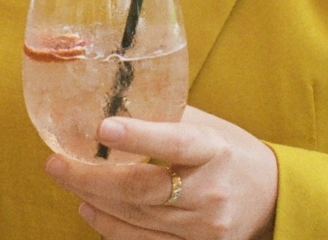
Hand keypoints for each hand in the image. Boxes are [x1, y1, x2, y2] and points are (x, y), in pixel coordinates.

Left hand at [44, 107, 277, 239]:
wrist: (272, 199)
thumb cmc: (231, 153)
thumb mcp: (207, 126)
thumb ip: (164, 117)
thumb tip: (108, 100)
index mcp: (215, 150)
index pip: (174, 143)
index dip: (138, 137)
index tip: (102, 128)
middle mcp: (210, 192)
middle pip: (142, 190)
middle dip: (90, 177)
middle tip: (55, 163)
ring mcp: (204, 227)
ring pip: (136, 218)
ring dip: (93, 200)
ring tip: (66, 179)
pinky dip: (110, 226)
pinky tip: (89, 209)